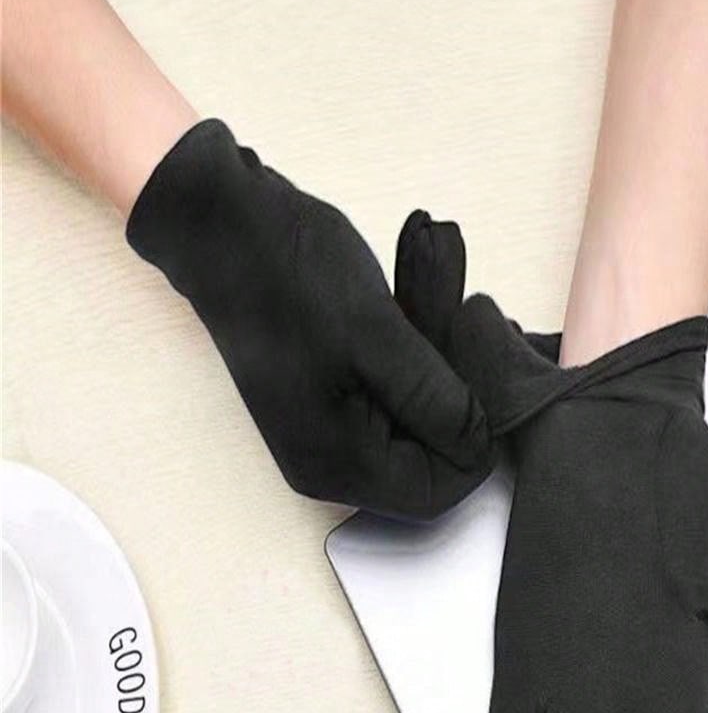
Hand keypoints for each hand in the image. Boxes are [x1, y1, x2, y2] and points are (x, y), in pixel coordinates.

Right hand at [126, 121, 489, 518]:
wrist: (222, 223)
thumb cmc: (289, 273)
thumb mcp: (377, 334)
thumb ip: (434, 398)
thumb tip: (481, 440)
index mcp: (338, 463)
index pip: (440, 489)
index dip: (475, 436)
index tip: (481, 366)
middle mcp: (332, 463)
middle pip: (433, 455)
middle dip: (460, 387)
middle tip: (466, 314)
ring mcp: (332, 431)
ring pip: (421, 417)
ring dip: (443, 354)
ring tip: (437, 281)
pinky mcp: (335, 397)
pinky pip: (398, 390)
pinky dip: (420, 343)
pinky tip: (420, 283)